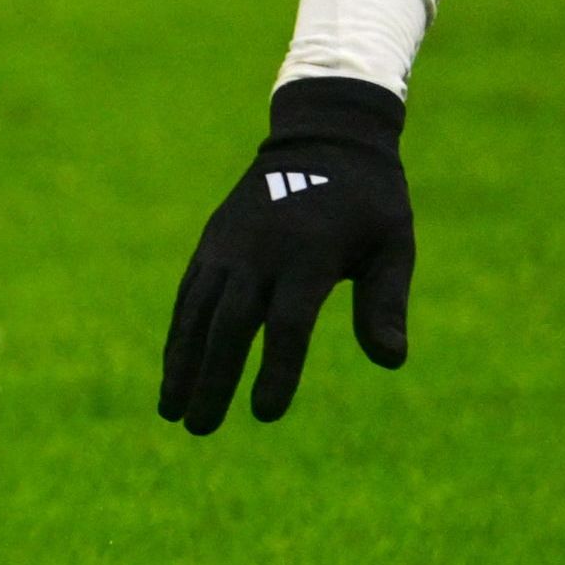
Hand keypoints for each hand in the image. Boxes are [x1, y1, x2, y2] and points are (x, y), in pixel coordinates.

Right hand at [159, 74, 413, 433]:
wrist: (324, 135)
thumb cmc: (369, 200)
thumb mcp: (392, 244)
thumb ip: (385, 302)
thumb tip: (391, 361)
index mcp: (310, 253)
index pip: (288, 323)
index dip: (276, 370)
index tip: (265, 414)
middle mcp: (261, 250)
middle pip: (230, 325)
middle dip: (213, 379)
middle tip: (201, 429)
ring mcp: (231, 245)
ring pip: (198, 312)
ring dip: (181, 363)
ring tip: (172, 412)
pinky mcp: (213, 242)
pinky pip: (190, 295)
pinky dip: (178, 334)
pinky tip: (172, 370)